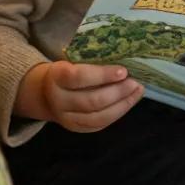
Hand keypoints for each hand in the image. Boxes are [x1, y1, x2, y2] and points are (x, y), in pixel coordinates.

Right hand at [17, 60, 142, 131]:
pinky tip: (130, 101)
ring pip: (98, 116)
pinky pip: (100, 124)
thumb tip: (124, 56)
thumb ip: (92, 60)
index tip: (123, 71)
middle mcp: (59, 100)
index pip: (78, 77)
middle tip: (135, 82)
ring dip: (122, 104)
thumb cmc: (67, 71)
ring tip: (137, 91)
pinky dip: (118, 112)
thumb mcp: (72, 61)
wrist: (46, 94)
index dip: (102, 75)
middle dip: (117, 92)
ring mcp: (67, 118)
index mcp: (56, 77)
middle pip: (91, 100)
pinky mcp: (77, 128)